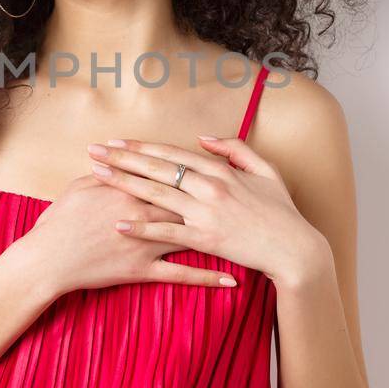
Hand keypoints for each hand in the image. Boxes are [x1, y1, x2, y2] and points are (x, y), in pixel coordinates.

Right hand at [5, 173, 242, 296]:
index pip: (168, 175)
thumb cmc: (60, 221)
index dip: (190, 169)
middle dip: (215, 198)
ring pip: (192, 236)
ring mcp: (146, 244)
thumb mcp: (81, 187)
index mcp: (130, 191)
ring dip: (222, 237)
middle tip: (241, 196)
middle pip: (188, 201)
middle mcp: (144, 215)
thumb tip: (118, 160)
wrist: (47, 259)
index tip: (214, 166)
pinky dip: (207, 277)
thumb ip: (106, 174)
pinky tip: (231, 279)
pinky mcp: (143, 270)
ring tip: (249, 236)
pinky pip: (182, 275)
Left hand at [84, 135, 334, 289]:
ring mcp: (206, 213)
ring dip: (123, 184)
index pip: (172, 153)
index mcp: (221, 170)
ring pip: (156, 194)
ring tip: (97, 176)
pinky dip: (142, 227)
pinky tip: (119, 223)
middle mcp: (210, 187)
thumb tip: (204, 138)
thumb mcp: (266, 171)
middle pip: (157, 168)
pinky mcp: (205, 239)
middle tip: (94, 151)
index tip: (117, 142)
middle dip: (122, 159)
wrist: (294, 249)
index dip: (141, 147)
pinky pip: (166, 232)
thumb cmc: (281, 212)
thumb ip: (235, 149)